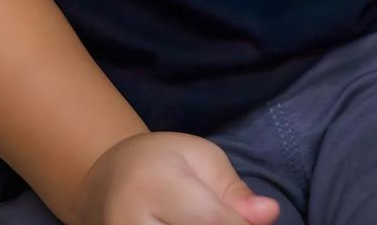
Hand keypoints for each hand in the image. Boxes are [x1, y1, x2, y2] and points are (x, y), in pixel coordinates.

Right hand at [77, 130, 281, 224]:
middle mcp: (130, 223)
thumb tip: (269, 214)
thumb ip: (233, 190)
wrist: (106, 181)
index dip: (240, 224)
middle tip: (231, 218)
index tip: (257, 220)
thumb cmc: (161, 161)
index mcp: (153, 184)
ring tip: (200, 217)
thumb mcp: (200, 158)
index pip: (209, 218)